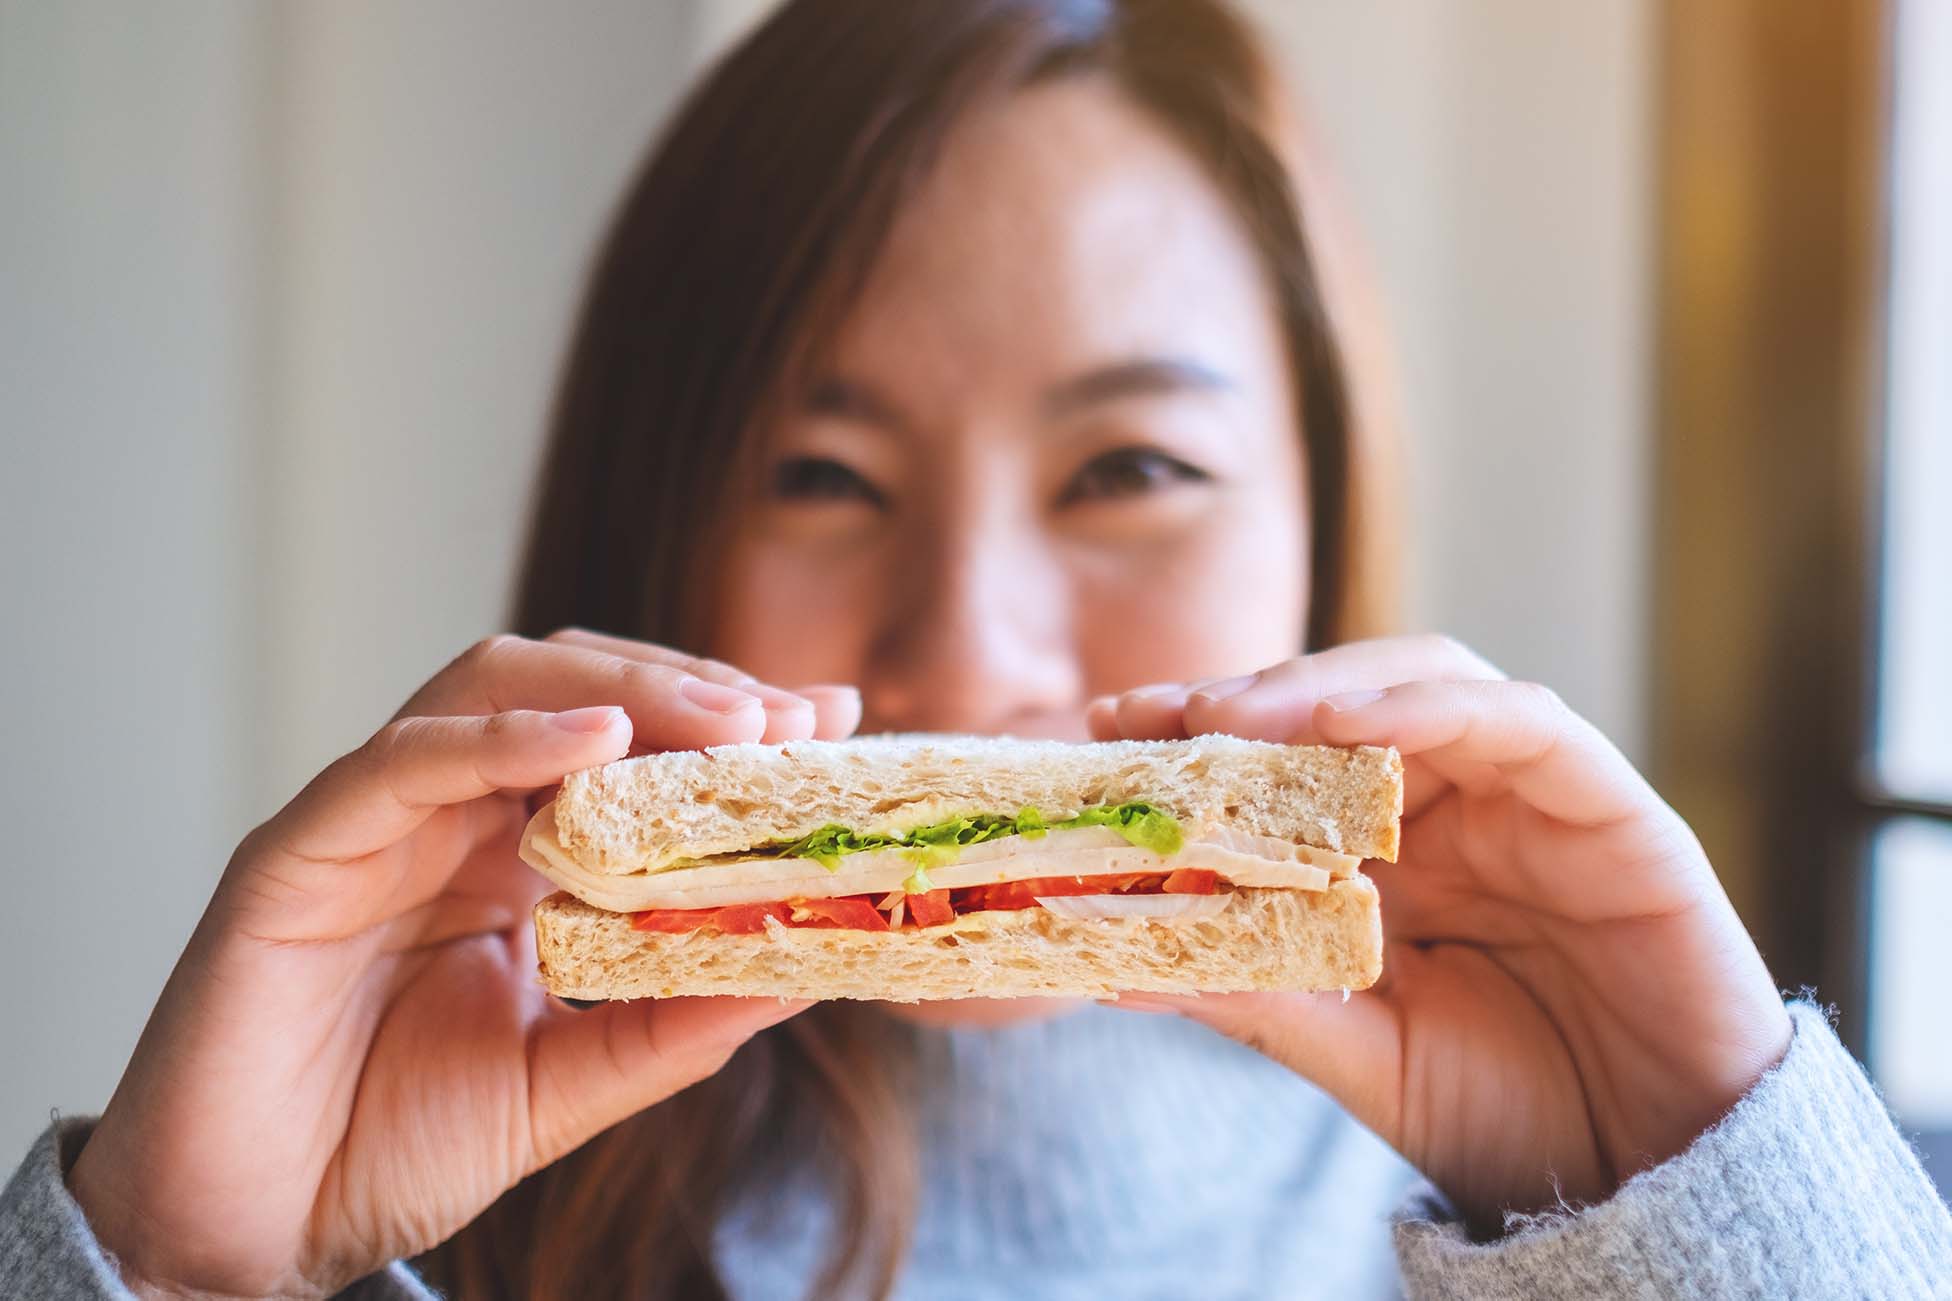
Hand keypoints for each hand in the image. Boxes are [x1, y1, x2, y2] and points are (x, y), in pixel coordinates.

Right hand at [66, 631, 860, 1296]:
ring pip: (489, 687)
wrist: (246, 1237)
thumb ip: (673, 1022)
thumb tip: (804, 967)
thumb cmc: (385, 1147)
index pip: (623, 742)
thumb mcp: (565, 1083)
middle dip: (687, 687)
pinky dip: (499, 736)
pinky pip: (400, 761)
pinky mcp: (297, 852)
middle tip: (789, 717)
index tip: (827, 724)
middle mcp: (443, 816)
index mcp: (504, 855)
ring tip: (724, 719)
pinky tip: (595, 737)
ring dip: (618, 687)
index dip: (722, 722)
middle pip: (568, 686)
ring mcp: (369, 821)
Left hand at [1089, 635, 1790, 1229]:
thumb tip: (1108, 969)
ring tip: (1235, 714)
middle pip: (1345, 700)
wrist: (1649, 1181)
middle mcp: (1457, 807)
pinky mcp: (1611, 807)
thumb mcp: (1359, 1051)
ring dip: (1326, 686)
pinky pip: (1526, 724)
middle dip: (1247, 697)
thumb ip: (1257, 996)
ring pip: (1426, 682)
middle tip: (1158, 712)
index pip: (1288, 755)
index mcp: (1391, 853)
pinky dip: (1437, 706)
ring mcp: (1532, 797)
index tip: (1110, 726)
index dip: (1201, 732)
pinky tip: (1352, 720)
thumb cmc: (1510, 1113)